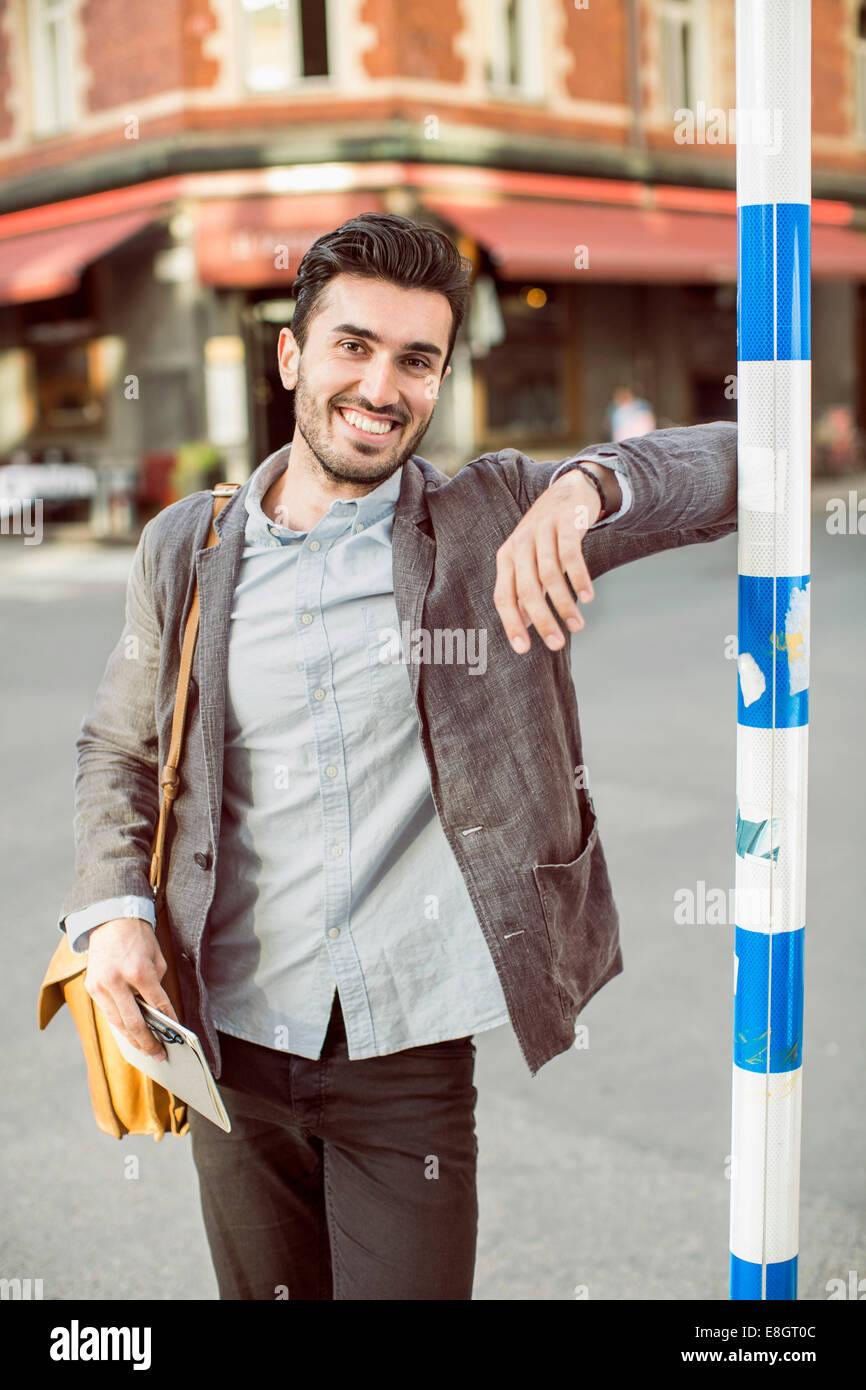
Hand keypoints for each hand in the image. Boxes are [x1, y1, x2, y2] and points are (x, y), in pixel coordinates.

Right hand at [84, 918, 178, 1059]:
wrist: (111, 920)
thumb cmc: (139, 938)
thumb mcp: (156, 958)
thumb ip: (156, 985)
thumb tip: (158, 1011)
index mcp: (138, 971)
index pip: (157, 1004)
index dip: (168, 1022)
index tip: (176, 1036)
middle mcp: (116, 981)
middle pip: (134, 1022)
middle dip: (147, 1041)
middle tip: (159, 1055)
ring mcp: (100, 986)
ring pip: (117, 1022)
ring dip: (132, 1039)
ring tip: (145, 1050)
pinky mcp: (91, 987)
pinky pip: (107, 1013)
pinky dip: (119, 1026)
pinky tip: (129, 1035)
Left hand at [493, 470, 598, 652]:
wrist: (569, 491)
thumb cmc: (547, 535)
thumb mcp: (529, 561)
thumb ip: (525, 590)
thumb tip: (522, 624)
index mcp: (507, 557)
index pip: (503, 596)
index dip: (511, 623)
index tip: (523, 649)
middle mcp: (520, 544)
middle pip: (526, 589)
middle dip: (542, 621)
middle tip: (556, 644)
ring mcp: (542, 532)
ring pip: (550, 576)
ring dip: (565, 605)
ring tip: (577, 626)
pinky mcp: (565, 523)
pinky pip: (571, 556)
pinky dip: (579, 579)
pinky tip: (588, 597)